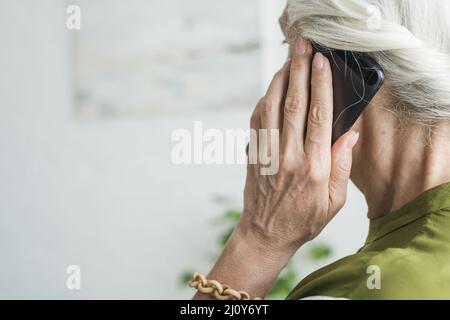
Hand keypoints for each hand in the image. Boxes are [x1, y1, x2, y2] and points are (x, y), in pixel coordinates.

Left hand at [237, 38, 359, 257]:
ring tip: (288, 59)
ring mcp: (266, 154)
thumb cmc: (303, 219)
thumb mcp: (334, 201)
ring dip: (279, 80)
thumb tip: (349, 135)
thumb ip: (342, 167)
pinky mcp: (253, 154)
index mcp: (313, 168)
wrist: (266, 233)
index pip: (317, 117)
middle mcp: (288, 157)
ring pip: (271, 108)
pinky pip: (257, 121)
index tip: (321, 62)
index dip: (319, 85)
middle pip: (293, 104)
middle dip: (298, 71)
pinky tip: (272, 88)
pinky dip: (264, 100)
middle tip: (303, 47)